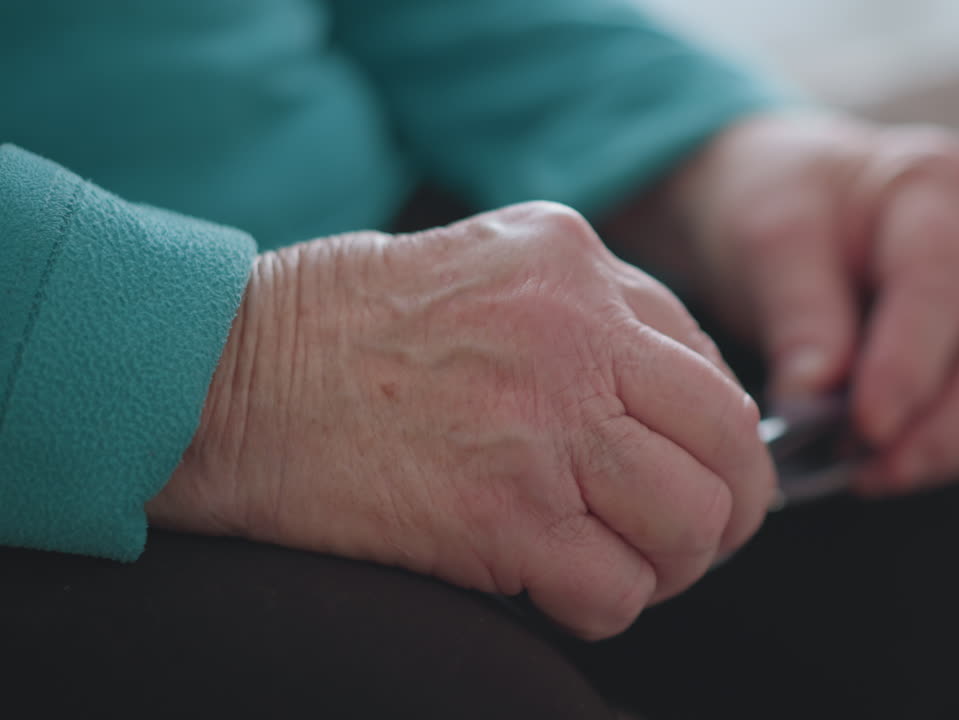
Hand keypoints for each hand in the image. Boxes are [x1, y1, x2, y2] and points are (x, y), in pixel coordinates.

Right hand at [148, 202, 774, 639]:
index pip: (709, 362)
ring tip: (621, 562)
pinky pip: (617, 589)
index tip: (698, 473)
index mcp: (573, 263)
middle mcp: (575, 335)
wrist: (217, 377)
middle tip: (696, 537)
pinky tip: (559, 587)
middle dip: (730, 507)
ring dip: (671, 563)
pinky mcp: (499, 517)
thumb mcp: (476, 263)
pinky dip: (606, 604)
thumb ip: (580, 309)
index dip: (719, 437)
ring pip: (692, 522)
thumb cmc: (335, 326)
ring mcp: (541, 426)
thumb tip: (674, 394)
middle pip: (727, 441)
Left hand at [625, 113, 958, 496]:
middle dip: (945, 424)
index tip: (867, 424)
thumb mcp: (765, 236)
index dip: (910, 363)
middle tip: (868, 469)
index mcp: (933, 186)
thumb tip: (814, 404)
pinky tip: (881, 468)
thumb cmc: (768, 201)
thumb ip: (798, 314)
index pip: (940, 283)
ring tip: (868, 474)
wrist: (766, 201)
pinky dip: (944, 450)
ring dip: (948, 447)